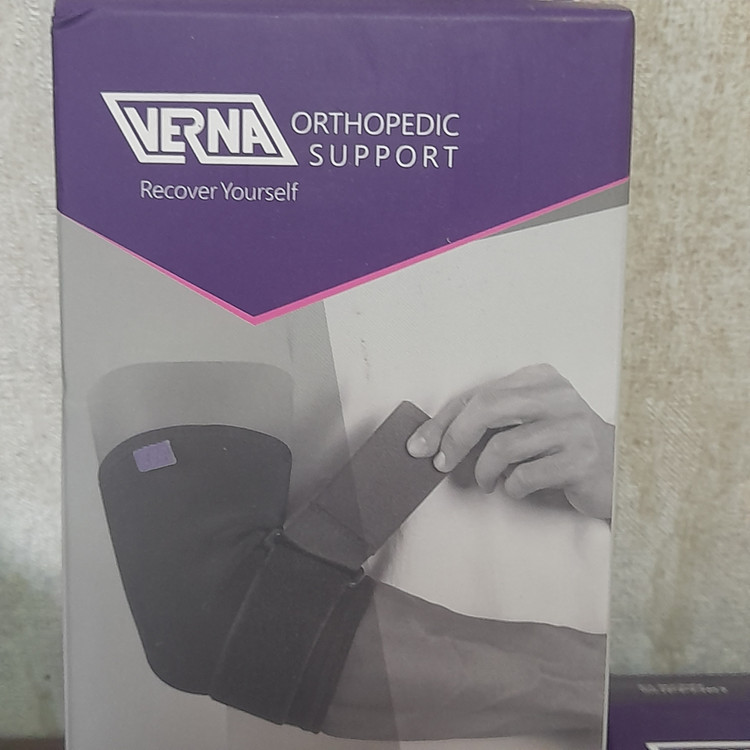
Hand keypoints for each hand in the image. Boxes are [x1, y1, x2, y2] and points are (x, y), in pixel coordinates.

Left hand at [406, 364, 614, 518]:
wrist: (620, 472)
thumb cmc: (560, 447)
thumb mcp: (527, 422)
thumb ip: (490, 421)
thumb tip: (433, 440)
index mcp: (540, 378)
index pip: (478, 394)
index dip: (442, 421)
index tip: (418, 446)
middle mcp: (558, 395)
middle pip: (486, 408)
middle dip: (454, 438)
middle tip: (442, 464)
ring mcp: (573, 426)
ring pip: (503, 446)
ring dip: (486, 472)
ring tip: (490, 482)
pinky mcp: (581, 459)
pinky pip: (525, 476)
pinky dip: (512, 488)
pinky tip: (518, 489)